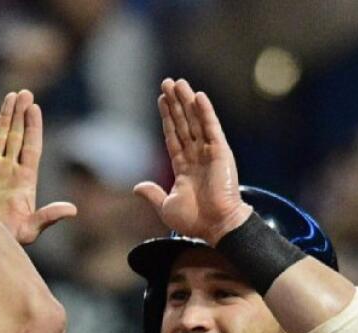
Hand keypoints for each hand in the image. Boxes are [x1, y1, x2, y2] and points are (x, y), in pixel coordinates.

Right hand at [0, 90, 75, 244]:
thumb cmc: (4, 239)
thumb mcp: (29, 230)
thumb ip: (48, 217)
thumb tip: (72, 210)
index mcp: (24, 181)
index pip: (31, 147)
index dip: (33, 127)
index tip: (35, 108)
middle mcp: (8, 172)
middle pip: (16, 137)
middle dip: (20, 115)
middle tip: (25, 93)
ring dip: (5, 117)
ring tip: (11, 96)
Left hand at [134, 79, 251, 243]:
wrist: (216, 226)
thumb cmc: (195, 221)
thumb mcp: (167, 207)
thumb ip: (153, 194)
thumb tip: (137, 187)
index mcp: (184, 167)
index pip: (173, 135)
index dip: (167, 117)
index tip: (161, 99)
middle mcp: (196, 156)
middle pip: (183, 123)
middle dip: (175, 103)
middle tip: (167, 82)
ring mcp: (209, 152)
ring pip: (195, 121)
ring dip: (187, 101)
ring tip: (178, 82)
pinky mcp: (220, 152)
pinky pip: (211, 128)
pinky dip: (205, 111)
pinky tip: (198, 96)